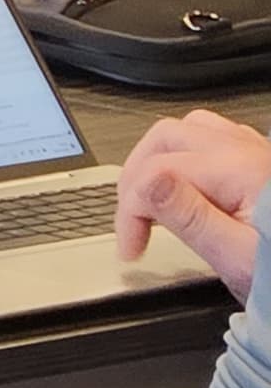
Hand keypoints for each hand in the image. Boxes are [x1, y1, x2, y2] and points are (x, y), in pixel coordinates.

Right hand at [122, 113, 270, 303]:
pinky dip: (186, 155)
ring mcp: (258, 152)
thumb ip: (190, 218)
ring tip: (150, 198)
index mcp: (240, 170)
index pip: (157, 171)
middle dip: (137, 176)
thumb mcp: (238, 258)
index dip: (131, 210)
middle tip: (132, 220)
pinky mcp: (264, 163)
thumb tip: (148, 184)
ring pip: (189, 129)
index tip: (132, 246)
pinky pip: (214, 137)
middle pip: (166, 137)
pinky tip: (187, 183)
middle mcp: (248, 151)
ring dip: (158, 158)